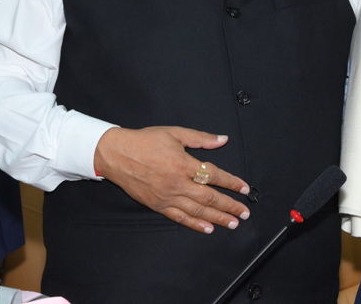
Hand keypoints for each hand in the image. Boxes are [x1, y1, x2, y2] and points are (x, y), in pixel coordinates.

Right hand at [93, 126, 250, 233]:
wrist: (116, 154)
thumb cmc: (145, 141)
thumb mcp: (175, 133)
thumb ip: (201, 138)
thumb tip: (222, 139)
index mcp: (183, 164)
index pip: (214, 175)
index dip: (231, 182)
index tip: (244, 188)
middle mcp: (177, 183)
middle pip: (209, 198)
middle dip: (229, 206)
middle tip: (244, 212)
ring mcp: (167, 197)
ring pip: (197, 211)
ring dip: (218, 218)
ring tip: (233, 223)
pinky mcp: (158, 205)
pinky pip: (180, 217)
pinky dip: (195, 224)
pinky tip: (208, 229)